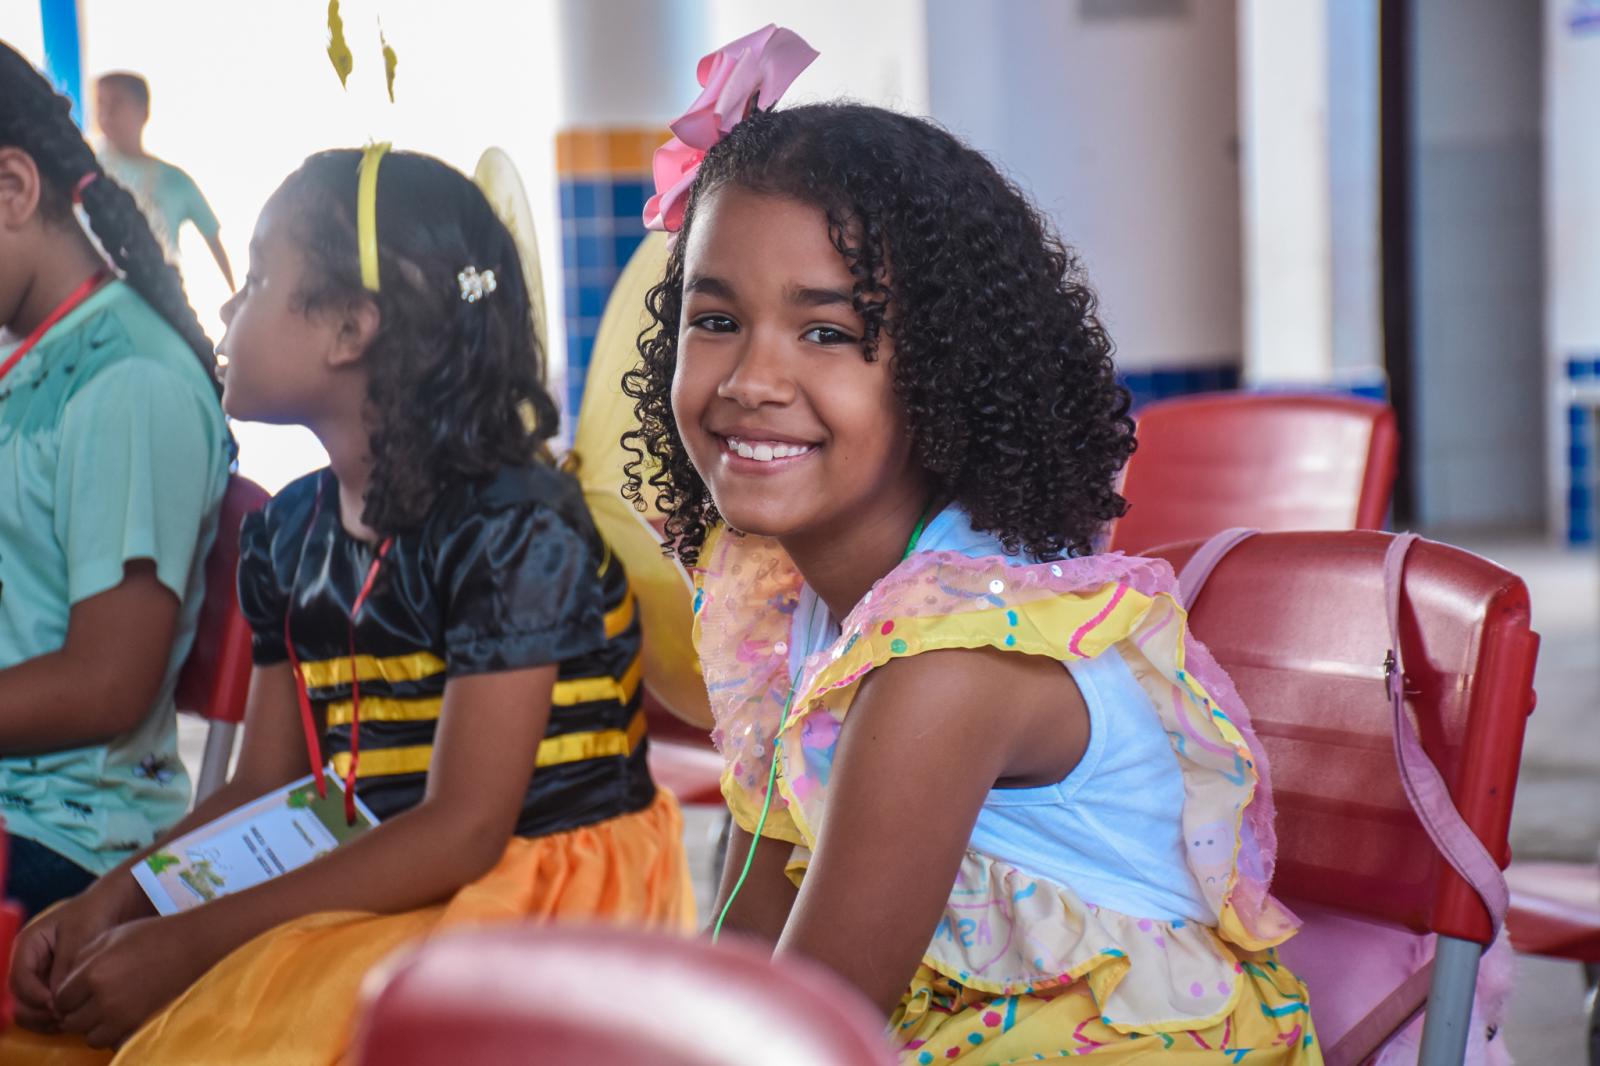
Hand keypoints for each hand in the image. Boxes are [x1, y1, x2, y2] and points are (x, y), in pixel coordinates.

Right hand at [10, 884, 134, 1031]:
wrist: (110, 907)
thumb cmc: (94, 914)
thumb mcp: (80, 935)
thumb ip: (66, 966)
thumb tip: (56, 999)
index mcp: (28, 945)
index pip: (19, 978)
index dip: (34, 995)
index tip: (56, 1004)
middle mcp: (28, 962)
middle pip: (19, 997)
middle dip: (37, 1011)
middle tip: (63, 1017)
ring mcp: (38, 975)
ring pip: (28, 1007)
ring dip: (43, 1018)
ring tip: (68, 1021)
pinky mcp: (50, 985)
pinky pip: (43, 1008)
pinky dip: (52, 1017)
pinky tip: (71, 1020)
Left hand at [54, 915, 207, 1048]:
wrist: (194, 945)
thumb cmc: (153, 935)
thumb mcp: (111, 936)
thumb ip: (83, 958)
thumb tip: (68, 981)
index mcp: (92, 973)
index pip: (60, 999)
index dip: (67, 995)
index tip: (78, 991)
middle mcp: (103, 999)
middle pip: (72, 1022)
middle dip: (77, 1013)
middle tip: (91, 1002)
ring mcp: (123, 1016)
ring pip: (90, 1038)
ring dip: (93, 1027)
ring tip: (106, 1012)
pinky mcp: (140, 1025)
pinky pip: (113, 1042)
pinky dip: (113, 1035)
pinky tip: (121, 1019)